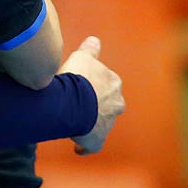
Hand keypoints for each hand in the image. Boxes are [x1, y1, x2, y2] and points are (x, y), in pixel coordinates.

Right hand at [61, 36, 124, 154]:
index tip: (84, 86)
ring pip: (101, 124)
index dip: (95, 85)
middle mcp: (115, 105)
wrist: (72, 102)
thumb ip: (90, 49)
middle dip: (98, 106)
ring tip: (74, 122)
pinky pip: (92, 145)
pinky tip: (78, 147)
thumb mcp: (83, 57)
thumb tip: (95, 40)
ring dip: (90, 123)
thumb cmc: (78, 78)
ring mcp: (107, 124)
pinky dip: (86, 146)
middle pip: (109, 105)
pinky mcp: (97, 140)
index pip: (108, 84)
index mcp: (114, 84)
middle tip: (80, 105)